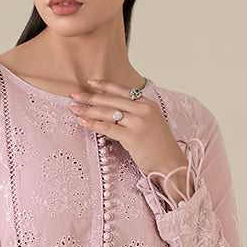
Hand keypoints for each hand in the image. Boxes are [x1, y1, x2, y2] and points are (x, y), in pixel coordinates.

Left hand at [69, 78, 190, 199]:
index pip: (123, 90)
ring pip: (107, 113)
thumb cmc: (160, 148)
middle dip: (90, 97)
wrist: (172, 165)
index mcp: (149, 104)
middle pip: (112, 100)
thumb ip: (137, 114)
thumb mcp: (153, 123)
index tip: (91, 82)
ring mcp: (138, 123)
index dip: (105, 85)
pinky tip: (82, 121)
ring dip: (88, 110)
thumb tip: (115, 110)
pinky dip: (92, 124)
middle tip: (74, 95)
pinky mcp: (132, 137)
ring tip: (74, 109)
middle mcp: (144, 111)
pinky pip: (107, 128)